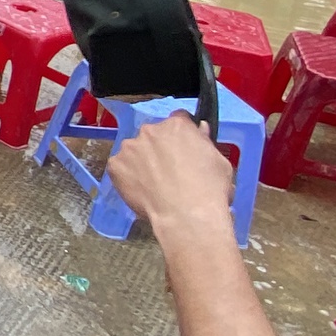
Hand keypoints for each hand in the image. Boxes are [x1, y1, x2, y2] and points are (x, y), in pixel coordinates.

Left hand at [107, 112, 239, 240]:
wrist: (187, 216)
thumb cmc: (210, 190)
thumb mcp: (220, 162)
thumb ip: (205, 142)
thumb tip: (199, 128)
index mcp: (177, 125)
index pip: (178, 119)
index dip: (181, 135)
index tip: (183, 148)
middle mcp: (150, 130)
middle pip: (154, 135)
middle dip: (159, 148)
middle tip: (168, 171)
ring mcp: (130, 147)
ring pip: (135, 151)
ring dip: (142, 161)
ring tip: (153, 184)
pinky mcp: (115, 165)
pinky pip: (121, 168)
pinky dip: (128, 177)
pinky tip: (141, 191)